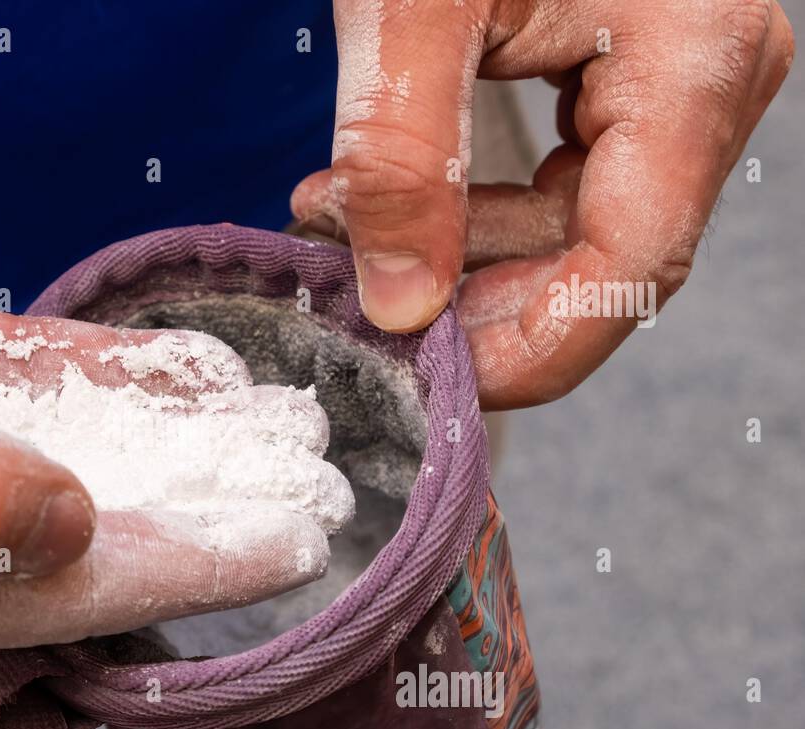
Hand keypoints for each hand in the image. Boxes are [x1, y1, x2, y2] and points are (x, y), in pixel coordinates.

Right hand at [0, 34, 325, 648]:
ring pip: (35, 472)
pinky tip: (163, 379)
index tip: (272, 555)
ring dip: (148, 454)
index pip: (28, 592)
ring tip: (257, 443)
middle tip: (294, 505)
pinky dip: (83, 391)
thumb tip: (59, 536)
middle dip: (176, 524)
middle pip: (47, 548)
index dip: (163, 573)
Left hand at [291, 0, 793, 408]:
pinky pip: (555, 187)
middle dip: (466, 292)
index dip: (527, 349)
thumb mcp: (409, 5)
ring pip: (569, 233)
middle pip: (598, 261)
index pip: (629, 271)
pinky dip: (463, 206)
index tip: (424, 377)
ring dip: (448, 248)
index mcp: (694, 63)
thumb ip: (402, 160)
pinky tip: (380, 191)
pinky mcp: (628, 79)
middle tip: (349, 281)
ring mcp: (677, 81)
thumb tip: (403, 309)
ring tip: (333, 215)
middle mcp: (709, 81)